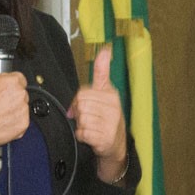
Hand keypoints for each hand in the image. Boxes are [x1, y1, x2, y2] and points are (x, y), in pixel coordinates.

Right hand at [0, 70, 28, 159]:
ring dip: (14, 108)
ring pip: (22, 107)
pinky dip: (14, 121)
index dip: (11, 83)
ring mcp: (23, 110)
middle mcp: (20, 95)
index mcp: (12, 81)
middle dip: (12, 96)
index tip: (6, 88)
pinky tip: (2, 120)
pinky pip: (21, 120)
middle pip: (21, 92)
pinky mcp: (23, 124)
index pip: (19, 78)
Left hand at [66, 46, 127, 181]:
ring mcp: (110, 122)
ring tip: (92, 126)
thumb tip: (105, 49)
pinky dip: (83, 136)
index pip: (83, 93)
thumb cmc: (107, 116)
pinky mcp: (105, 137)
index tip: (86, 105)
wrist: (116, 144)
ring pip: (81, 119)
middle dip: (79, 113)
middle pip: (80, 105)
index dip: (78, 101)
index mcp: (111, 94)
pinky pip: (82, 133)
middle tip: (88, 118)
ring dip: (82, 125)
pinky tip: (92, 136)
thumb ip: (102, 71)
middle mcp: (113, 107)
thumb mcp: (106, 91)